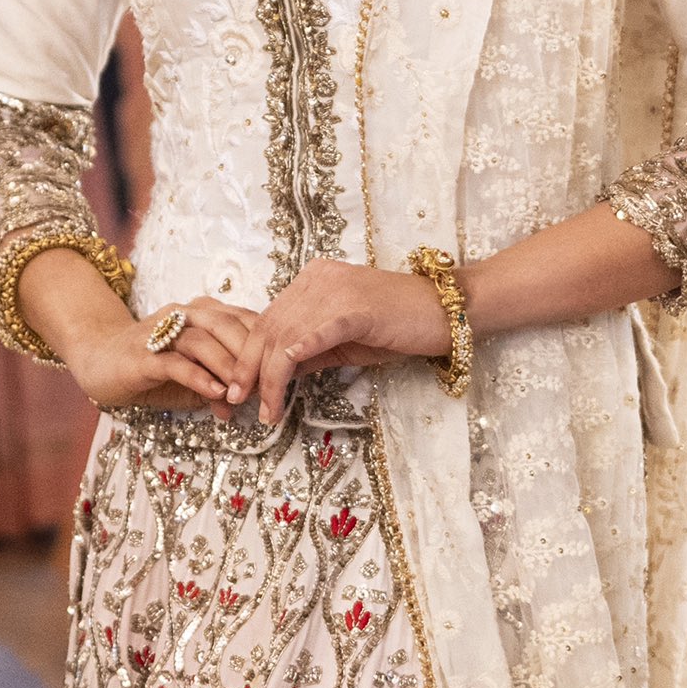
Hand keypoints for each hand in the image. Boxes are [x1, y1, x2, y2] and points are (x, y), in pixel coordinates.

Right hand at [65, 299, 251, 414]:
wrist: (97, 360)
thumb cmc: (150, 368)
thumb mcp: (189, 378)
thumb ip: (216, 385)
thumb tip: (244, 405)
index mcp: (204, 313)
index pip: (245, 319)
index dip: (266, 343)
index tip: (284, 369)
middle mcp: (185, 315)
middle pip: (229, 325)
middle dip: (252, 355)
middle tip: (268, 384)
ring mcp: (162, 332)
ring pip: (204, 342)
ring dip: (228, 368)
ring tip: (244, 393)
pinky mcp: (142, 354)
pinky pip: (175, 363)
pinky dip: (199, 377)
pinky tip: (216, 392)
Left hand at [225, 258, 455, 425]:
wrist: (447, 311)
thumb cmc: (400, 325)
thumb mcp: (345, 339)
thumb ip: (310, 350)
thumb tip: (273, 376)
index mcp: (314, 278)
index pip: (268, 318)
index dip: (247, 355)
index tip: (239, 388)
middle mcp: (320, 278)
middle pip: (269, 327)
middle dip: (249, 369)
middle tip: (240, 403)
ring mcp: (338, 290)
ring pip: (286, 337)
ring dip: (271, 379)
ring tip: (268, 410)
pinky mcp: (357, 309)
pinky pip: (315, 335)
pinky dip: (293, 360)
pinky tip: (283, 383)